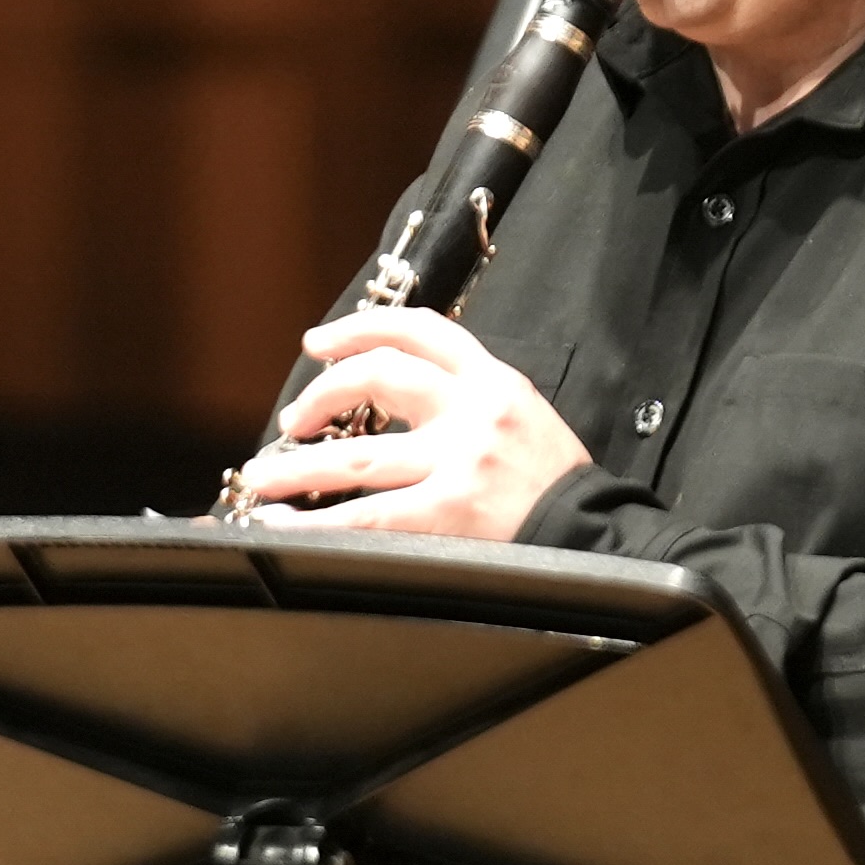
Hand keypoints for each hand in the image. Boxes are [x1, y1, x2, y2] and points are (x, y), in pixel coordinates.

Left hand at [229, 309, 591, 538]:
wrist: (603, 537)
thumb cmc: (555, 487)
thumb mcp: (523, 420)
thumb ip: (468, 402)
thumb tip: (392, 401)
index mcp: (495, 381)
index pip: (420, 331)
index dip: (359, 327)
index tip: (318, 343)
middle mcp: (475, 411)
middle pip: (378, 377)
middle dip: (321, 395)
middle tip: (292, 420)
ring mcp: (460, 463)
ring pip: (355, 454)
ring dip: (295, 466)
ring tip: (261, 477)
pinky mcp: (450, 515)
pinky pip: (365, 516)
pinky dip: (315, 521)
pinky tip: (284, 524)